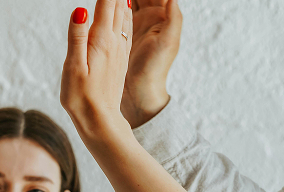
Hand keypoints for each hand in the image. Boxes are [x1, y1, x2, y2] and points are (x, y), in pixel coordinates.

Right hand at [61, 1, 132, 145]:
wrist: (100, 122)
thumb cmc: (81, 98)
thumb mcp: (73, 68)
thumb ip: (76, 38)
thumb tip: (80, 10)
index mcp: (101, 41)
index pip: (106, 2)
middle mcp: (114, 42)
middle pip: (117, 4)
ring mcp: (118, 50)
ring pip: (123, 15)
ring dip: (122, 0)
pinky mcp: (118, 59)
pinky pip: (123, 28)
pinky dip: (122, 12)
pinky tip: (122, 9)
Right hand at [120, 0, 181, 127]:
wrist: (140, 90)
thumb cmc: (155, 70)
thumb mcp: (169, 43)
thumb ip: (174, 18)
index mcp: (162, 16)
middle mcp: (151, 17)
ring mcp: (135, 25)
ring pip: (130, 1)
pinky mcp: (123, 35)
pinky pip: (119, 12)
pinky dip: (116, 4)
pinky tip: (109, 3)